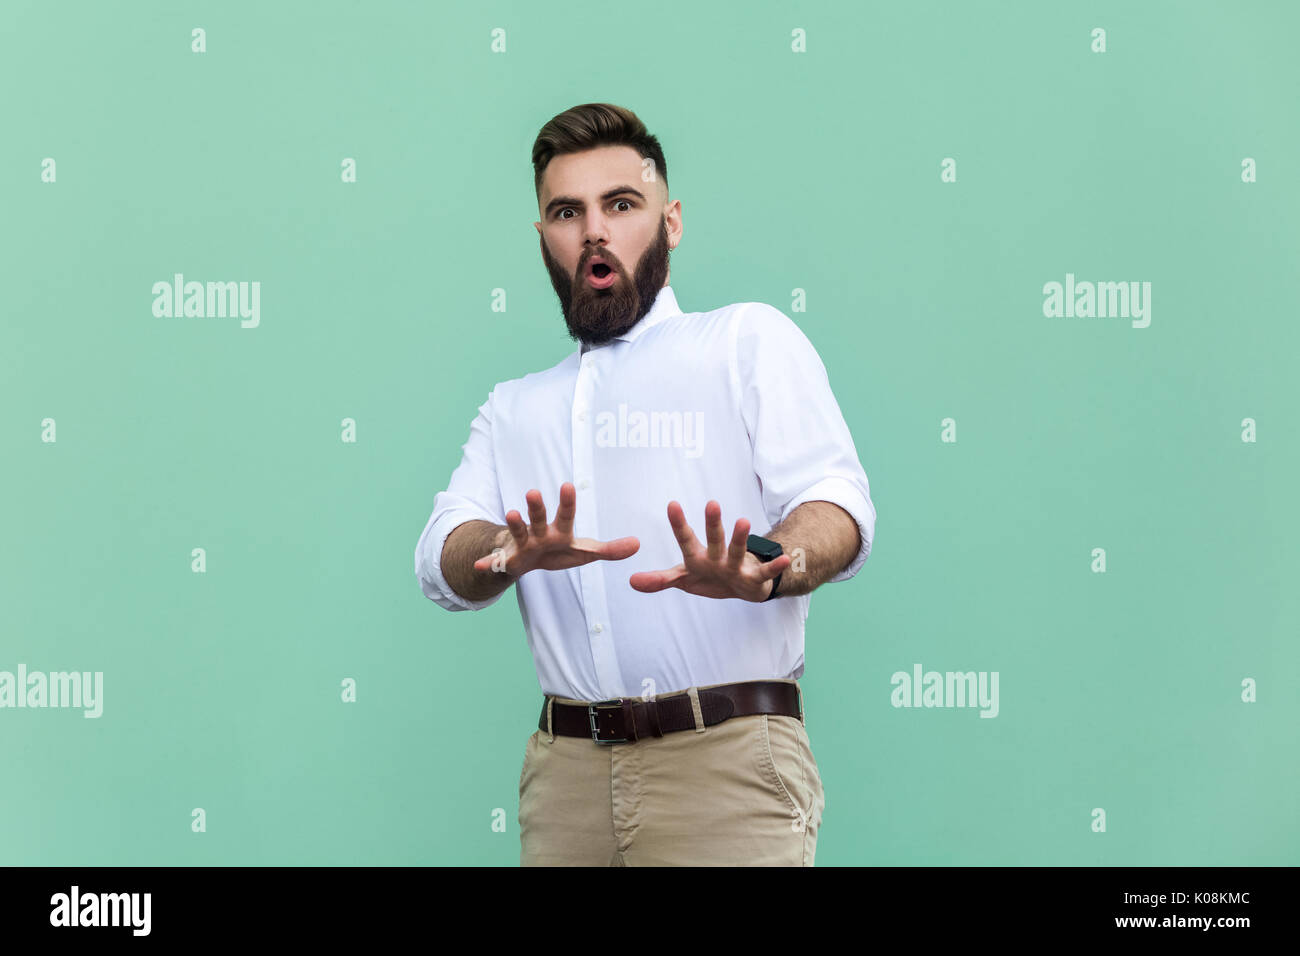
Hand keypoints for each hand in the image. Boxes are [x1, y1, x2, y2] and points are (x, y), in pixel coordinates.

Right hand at [473, 482, 639, 578]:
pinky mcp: (508, 559)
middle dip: (537, 506)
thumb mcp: (584, 552)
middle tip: (534, 491)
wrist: (526, 559)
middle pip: (539, 518)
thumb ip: (609, 549)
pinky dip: (488, 563)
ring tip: (511, 513)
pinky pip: (497, 562)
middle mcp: (539, 532)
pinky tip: (480, 564)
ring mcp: (522, 544)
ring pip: (519, 532)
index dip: (567, 502)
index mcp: (559, 531)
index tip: (568, 485)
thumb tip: (638, 544)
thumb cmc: (558, 551)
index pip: (565, 515)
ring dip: (515, 524)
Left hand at [628, 500, 790, 600]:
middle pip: (713, 540)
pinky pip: (765, 573)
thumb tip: (631, 582)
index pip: (686, 539)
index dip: (679, 524)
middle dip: (712, 524)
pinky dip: (774, 566)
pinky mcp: (754, 579)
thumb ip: (660, 580)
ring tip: (743, 520)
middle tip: (711, 503)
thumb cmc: (711, 578)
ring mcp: (737, 566)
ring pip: (738, 551)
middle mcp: (718, 557)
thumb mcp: (684, 579)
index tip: (672, 504)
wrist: (743, 587)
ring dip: (740, 538)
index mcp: (698, 557)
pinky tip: (785, 557)